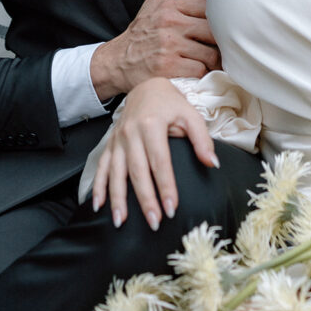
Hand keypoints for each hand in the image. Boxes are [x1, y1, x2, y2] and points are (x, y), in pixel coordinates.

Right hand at [90, 0, 219, 98]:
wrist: (117, 62)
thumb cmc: (140, 34)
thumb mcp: (151, 4)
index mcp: (169, 7)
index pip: (206, 7)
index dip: (217, 18)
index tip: (220, 26)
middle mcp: (170, 24)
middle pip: (212, 31)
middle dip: (218, 42)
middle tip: (220, 48)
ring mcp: (170, 46)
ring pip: (210, 53)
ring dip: (212, 61)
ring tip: (211, 62)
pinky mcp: (170, 67)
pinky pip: (200, 70)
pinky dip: (202, 74)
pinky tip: (197, 72)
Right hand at [91, 78, 218, 229]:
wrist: (146, 87)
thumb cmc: (171, 104)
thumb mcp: (191, 115)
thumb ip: (202, 139)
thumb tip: (213, 164)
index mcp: (152, 125)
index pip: (160, 162)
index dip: (166, 186)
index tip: (172, 208)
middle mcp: (131, 133)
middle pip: (138, 171)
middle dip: (145, 199)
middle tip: (154, 222)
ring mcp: (118, 139)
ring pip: (115, 172)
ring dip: (117, 198)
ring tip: (120, 221)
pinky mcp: (110, 143)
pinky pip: (101, 166)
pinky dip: (97, 186)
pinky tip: (97, 205)